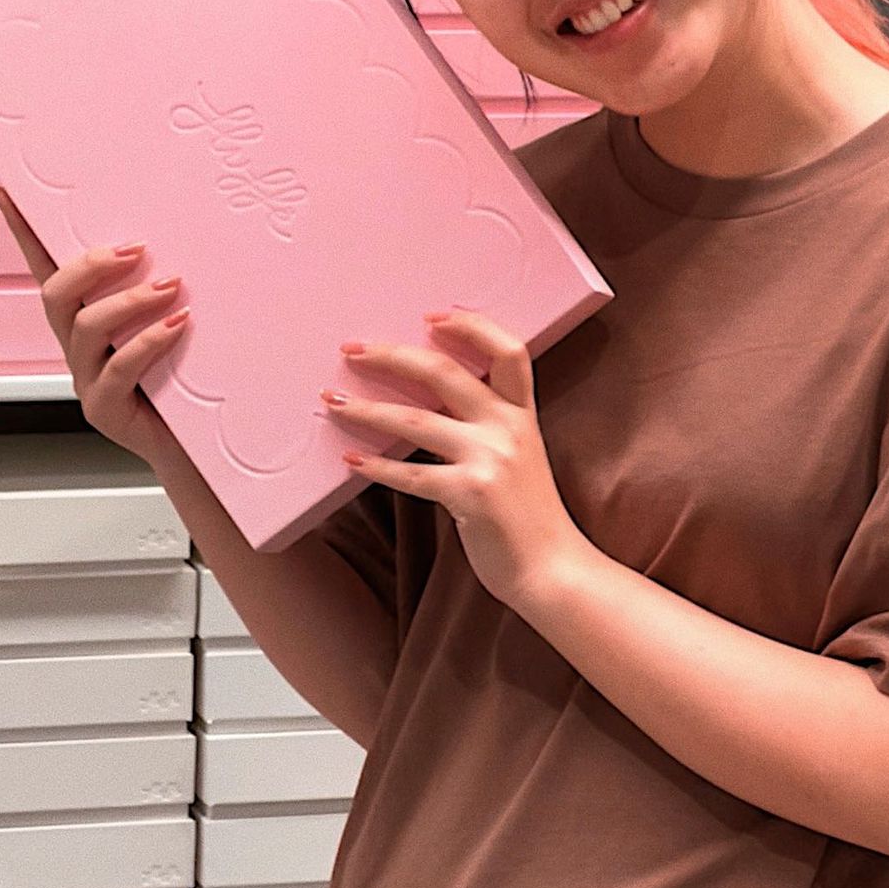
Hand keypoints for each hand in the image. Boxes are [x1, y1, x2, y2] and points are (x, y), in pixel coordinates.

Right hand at [0, 185, 189, 463]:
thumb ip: (163, 284)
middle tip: (136, 248)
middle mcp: (78, 347)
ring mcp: (87, 379)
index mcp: (86, 319)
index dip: (23, 231)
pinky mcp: (105, 410)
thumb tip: (180, 237)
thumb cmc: (187, 381)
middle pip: (56, 295)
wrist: (198, 445)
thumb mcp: (173, 321)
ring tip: (169, 285)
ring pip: (85, 328)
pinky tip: (178, 325)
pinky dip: (148, 341)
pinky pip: (117, 369)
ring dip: (129, 299)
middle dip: (90, 265)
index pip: (47, 267)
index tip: (5, 189)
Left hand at [319, 310, 578, 610]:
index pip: (509, 351)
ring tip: (334, 401)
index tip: (431, 315)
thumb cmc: (529, 517)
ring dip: (369, 408)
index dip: (472, 327)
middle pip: (445, 372)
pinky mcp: (471, 495)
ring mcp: (490, 460)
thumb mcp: (520, 457)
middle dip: (393, 354)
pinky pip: (412, 475)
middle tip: (353, 348)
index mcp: (521, 415)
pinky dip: (377, 467)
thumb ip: (487, 429)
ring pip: (417, 420)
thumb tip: (430, 407)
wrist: (554, 572)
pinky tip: (351, 459)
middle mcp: (507, 429)